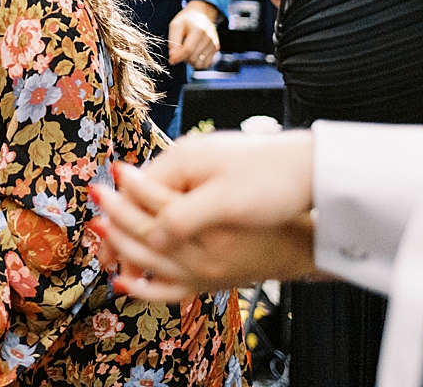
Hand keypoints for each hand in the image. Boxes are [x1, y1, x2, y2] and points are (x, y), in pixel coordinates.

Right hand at [90, 133, 317, 297]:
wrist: (310, 166)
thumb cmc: (269, 183)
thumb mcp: (224, 205)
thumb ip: (182, 220)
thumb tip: (148, 241)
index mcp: (180, 161)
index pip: (133, 192)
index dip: (120, 229)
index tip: (112, 261)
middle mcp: (184, 159)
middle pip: (142, 195)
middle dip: (126, 228)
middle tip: (116, 263)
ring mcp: (201, 166)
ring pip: (162, 200)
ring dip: (148, 227)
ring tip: (140, 256)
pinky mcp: (217, 177)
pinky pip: (181, 200)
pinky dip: (170, 221)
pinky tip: (173, 238)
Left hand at [168, 1, 220, 68]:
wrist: (201, 13)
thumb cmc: (186, 20)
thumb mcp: (176, 25)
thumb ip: (173, 40)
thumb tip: (172, 56)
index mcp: (198, 30)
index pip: (188, 49)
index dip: (178, 57)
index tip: (171, 60)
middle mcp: (208, 38)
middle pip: (193, 58)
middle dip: (183, 58)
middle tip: (179, 51)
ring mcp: (214, 44)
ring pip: (200, 64)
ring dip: (190, 61)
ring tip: (186, 52)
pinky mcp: (216, 48)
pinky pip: (206, 64)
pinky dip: (198, 62)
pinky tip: (193, 54)